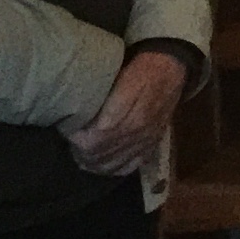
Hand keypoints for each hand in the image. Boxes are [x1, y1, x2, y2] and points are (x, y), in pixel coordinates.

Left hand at [65, 48, 187, 175]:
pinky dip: (113, 169)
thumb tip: (83, 122)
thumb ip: (104, 103)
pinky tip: (103, 164)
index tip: (68, 130)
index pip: (95, 141)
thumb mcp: (121, 78)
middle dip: (81, 152)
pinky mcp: (151, 144)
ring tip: (82, 154)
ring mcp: (145, 142)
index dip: (77, 140)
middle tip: (71, 142)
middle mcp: (137, 134)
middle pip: (101, 155)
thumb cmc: (141, 70)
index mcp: (129, 118)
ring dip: (93, 163)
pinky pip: (130, 166)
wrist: (171, 69)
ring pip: (113, 164)